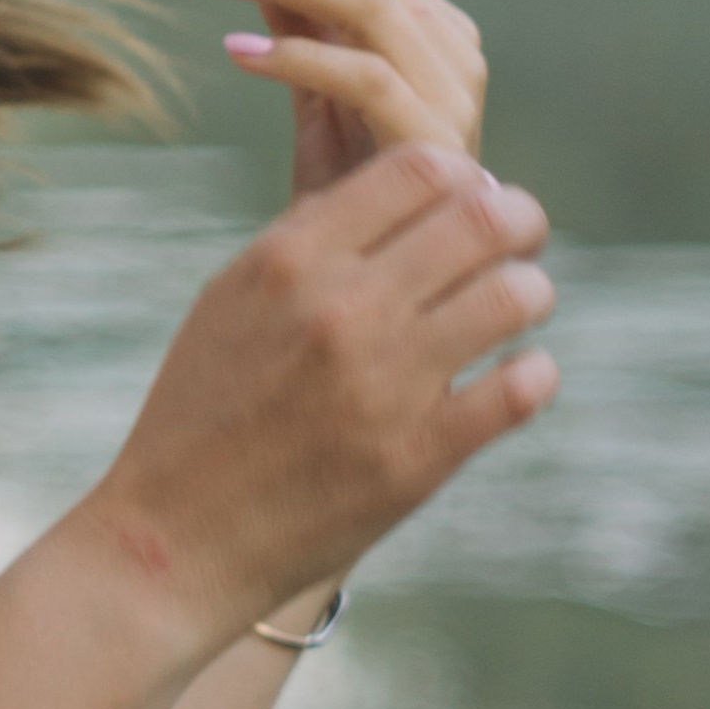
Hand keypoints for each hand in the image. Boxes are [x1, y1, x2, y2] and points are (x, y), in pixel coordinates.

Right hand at [97, 142, 556, 635]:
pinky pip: (519, 388)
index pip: (419, 169)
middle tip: (521, 237)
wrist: (175, 539)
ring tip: (521, 306)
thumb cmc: (203, 412)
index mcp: (289, 259)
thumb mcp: (232, 300)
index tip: (470, 199)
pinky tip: (518, 375)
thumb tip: (407, 194)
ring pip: (515, 296)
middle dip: (519, 218)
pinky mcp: (416, 459)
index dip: (463, 176)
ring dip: (532, 292)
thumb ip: (312, 241)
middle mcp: (340, 309)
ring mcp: (383, 384)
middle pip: (480, 219)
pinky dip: (534, 372)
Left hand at [153, 0, 485, 197]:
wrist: (383, 274)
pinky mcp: (434, 139)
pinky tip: (238, 54)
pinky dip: (299, 57)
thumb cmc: (351, 181)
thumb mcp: (315, 89)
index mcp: (425, 21)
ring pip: (366, 2)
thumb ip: (296, 20)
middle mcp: (449, 45)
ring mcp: (450, 90)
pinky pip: (366, 77)